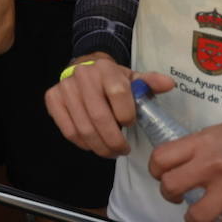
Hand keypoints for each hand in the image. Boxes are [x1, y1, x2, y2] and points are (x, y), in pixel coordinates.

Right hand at [44, 56, 173, 157]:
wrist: (84, 69)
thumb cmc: (112, 80)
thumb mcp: (133, 78)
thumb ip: (150, 82)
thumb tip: (169, 84)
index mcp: (106, 69)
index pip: (118, 93)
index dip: (127, 115)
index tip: (131, 124)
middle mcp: (83, 75)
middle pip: (99, 116)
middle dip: (114, 141)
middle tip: (122, 151)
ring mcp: (65, 87)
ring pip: (83, 128)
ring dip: (99, 147)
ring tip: (110, 152)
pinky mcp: (52, 98)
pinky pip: (68, 130)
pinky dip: (82, 144)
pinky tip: (93, 144)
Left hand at [152, 117, 221, 221]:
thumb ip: (210, 142)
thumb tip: (194, 153)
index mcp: (206, 142)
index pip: (162, 157)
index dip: (157, 171)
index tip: (162, 176)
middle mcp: (213, 164)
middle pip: (169, 187)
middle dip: (170, 197)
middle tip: (178, 199)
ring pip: (193, 215)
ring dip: (194, 221)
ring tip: (201, 220)